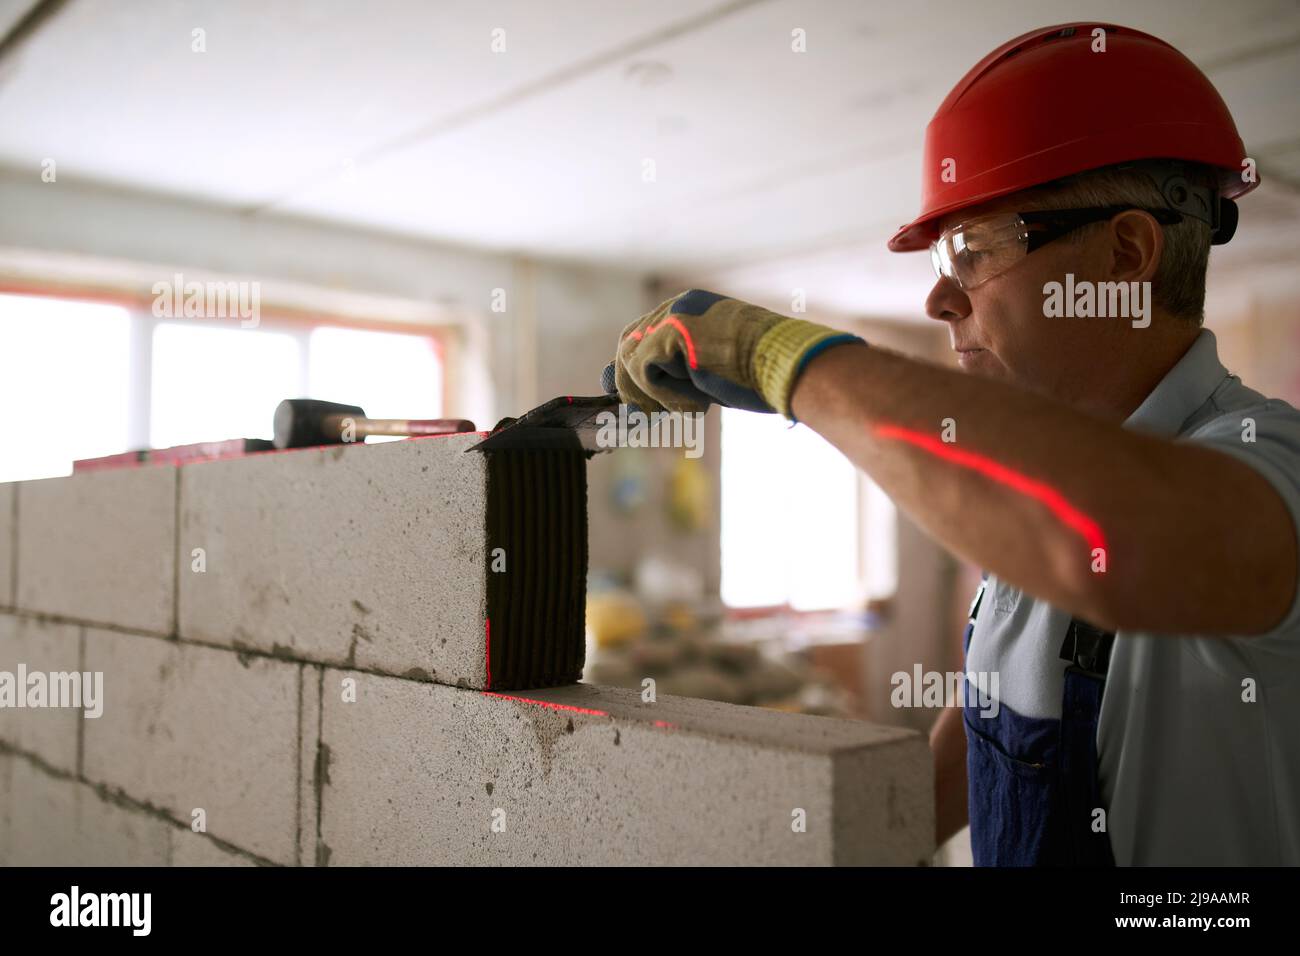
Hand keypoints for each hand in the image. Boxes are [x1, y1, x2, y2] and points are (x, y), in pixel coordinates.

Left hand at [604, 289, 864, 417]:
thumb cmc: (762, 374)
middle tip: (651, 415)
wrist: (790, 364)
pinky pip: (644, 369)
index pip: (642, 338)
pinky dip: (664, 395)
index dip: (638, 375)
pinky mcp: (674, 331)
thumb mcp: (711, 370)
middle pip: (628, 346)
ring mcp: (674, 315)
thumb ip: (677, 372)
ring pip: (630, 360)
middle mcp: (678, 305)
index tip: (646, 405)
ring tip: (688, 409)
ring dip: (652, 394)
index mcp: (690, 309)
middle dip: (633, 386)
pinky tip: (697, 405)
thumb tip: (638, 392)